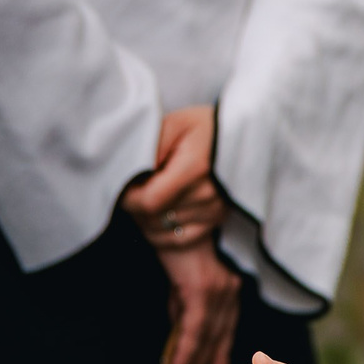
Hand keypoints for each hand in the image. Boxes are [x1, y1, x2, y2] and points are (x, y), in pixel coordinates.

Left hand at [121, 106, 227, 253]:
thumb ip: (151, 142)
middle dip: (133, 207)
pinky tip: (156, 215)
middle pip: (154, 217)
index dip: (128, 198)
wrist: (241, 139)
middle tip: (129, 190)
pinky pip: (178, 240)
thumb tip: (128, 167)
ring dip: (144, 220)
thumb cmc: (203, 129)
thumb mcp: (176, 123)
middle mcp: (208, 194)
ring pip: (162, 231)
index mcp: (196, 167)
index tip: (121, 186)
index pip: (150, 200)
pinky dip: (159, 232)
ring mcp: (214, 211)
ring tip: (143, 198)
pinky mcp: (216, 221)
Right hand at [159, 243, 240, 363]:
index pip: (225, 330)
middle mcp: (229, 293)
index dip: (220, 355)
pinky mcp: (203, 292)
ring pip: (207, 339)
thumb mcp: (184, 288)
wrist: (176, 223)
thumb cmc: (177, 254)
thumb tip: (184, 341)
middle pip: (218, 338)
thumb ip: (186, 314)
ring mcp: (219, 293)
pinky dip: (186, 354)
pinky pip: (195, 331)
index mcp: (228, 291)